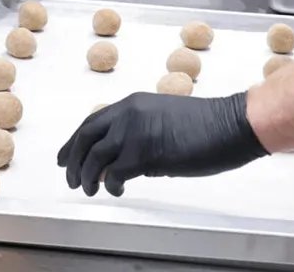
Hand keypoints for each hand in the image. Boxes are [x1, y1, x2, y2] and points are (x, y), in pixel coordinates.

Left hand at [57, 92, 267, 196]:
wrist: (228, 124)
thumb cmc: (204, 124)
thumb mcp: (162, 120)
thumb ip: (138, 133)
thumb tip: (120, 160)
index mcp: (131, 104)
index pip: (91, 122)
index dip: (74, 141)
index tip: (66, 157)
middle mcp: (127, 114)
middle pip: (85, 138)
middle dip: (73, 160)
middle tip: (71, 178)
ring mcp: (134, 133)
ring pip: (94, 157)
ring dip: (87, 177)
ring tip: (90, 190)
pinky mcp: (145, 153)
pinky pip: (115, 173)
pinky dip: (111, 184)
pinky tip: (118, 190)